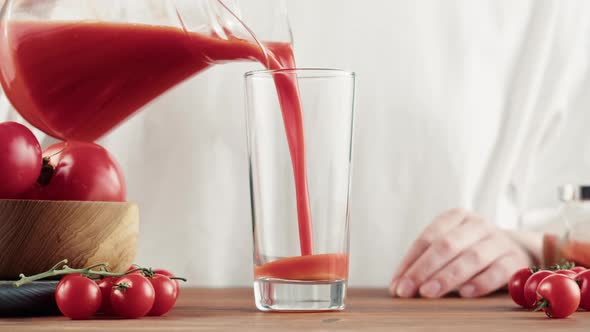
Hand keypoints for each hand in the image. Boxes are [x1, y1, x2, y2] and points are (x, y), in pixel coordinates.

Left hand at [389, 208, 532, 297]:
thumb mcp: (449, 248)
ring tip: (428, 293)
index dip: (410, 261)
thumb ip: (426, 262)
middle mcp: (478, 225)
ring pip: (471, 257)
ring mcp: (499, 241)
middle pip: (446, 245)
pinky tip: (465, 294)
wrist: (515, 251)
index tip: (397, 284)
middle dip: (423, 269)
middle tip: (407, 291)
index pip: (428, 237)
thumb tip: (399, 286)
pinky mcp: (516, 260)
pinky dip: (481, 283)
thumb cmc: (470, 251)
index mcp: (456, 217)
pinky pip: (499, 271)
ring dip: (447, 277)